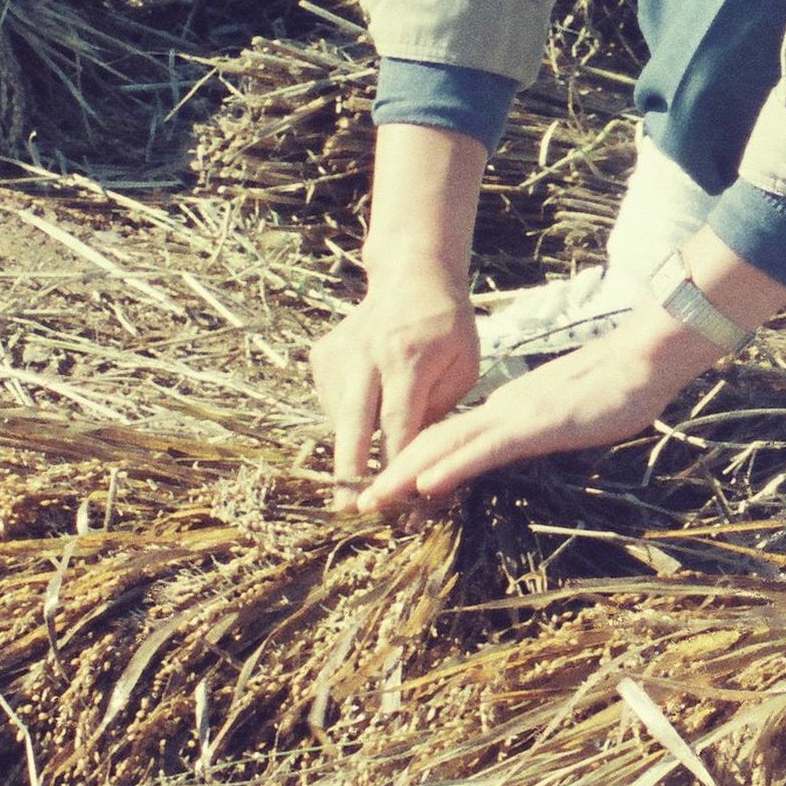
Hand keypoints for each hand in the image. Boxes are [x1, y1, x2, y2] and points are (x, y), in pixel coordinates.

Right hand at [311, 282, 480, 489]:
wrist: (411, 277)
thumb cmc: (447, 327)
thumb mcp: (462, 365)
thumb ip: (439, 408)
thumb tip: (416, 454)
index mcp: (408, 357)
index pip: (398, 421)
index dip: (394, 461)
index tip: (394, 496)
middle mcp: (367, 354)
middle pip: (354, 422)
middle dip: (350, 469)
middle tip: (346, 508)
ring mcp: (339, 353)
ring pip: (338, 416)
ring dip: (349, 447)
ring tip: (360, 473)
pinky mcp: (322, 354)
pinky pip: (330, 401)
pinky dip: (345, 419)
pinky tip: (364, 414)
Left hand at [355, 314, 713, 516]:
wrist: (643, 360)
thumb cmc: (613, 390)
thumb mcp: (564, 417)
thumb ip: (534, 429)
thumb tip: (508, 444)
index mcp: (506, 411)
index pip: (450, 438)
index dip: (413, 461)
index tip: (386, 488)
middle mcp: (501, 411)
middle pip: (436, 441)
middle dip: (394, 472)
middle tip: (360, 502)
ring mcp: (517, 416)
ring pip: (450, 445)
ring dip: (407, 473)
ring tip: (373, 497)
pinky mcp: (537, 424)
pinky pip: (486, 448)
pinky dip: (451, 465)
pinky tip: (424, 483)